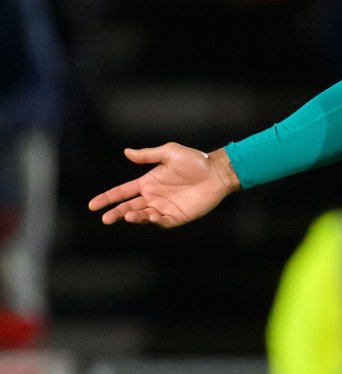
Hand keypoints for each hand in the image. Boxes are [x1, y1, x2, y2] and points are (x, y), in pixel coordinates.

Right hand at [88, 144, 239, 228]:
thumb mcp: (170, 153)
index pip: (122, 192)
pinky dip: (153, 221)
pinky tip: (151, 215)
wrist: (217, 172)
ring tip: (128, 215)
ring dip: (134, 217)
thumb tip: (126, 152)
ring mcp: (164, 207)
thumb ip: (148, 155)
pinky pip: (161, 221)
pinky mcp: (177, 216)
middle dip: (116, 213)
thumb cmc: (195, 160)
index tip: (92, 205)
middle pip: (128, 207)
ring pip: (142, 216)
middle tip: (105, 218)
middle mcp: (153, 196)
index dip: (107, 198)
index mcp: (148, 182)